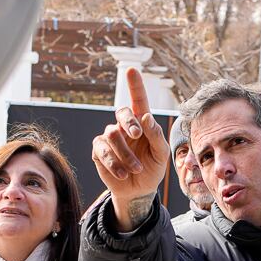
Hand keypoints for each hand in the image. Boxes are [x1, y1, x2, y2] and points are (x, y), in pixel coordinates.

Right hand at [92, 67, 168, 231]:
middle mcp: (124, 126)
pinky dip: (115, 164)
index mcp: (142, 123)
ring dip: (126, 154)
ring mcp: (110, 138)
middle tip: (137, 135)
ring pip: (112, 135)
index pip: (138, 100)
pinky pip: (102, 151)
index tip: (131, 69)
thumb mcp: (161, 154)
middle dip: (129, 122)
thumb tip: (146, 117)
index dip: (135, 85)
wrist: (138, 191)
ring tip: (136, 168)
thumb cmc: (152, 169)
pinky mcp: (99, 151)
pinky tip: (124, 173)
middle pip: (122, 112)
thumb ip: (156, 135)